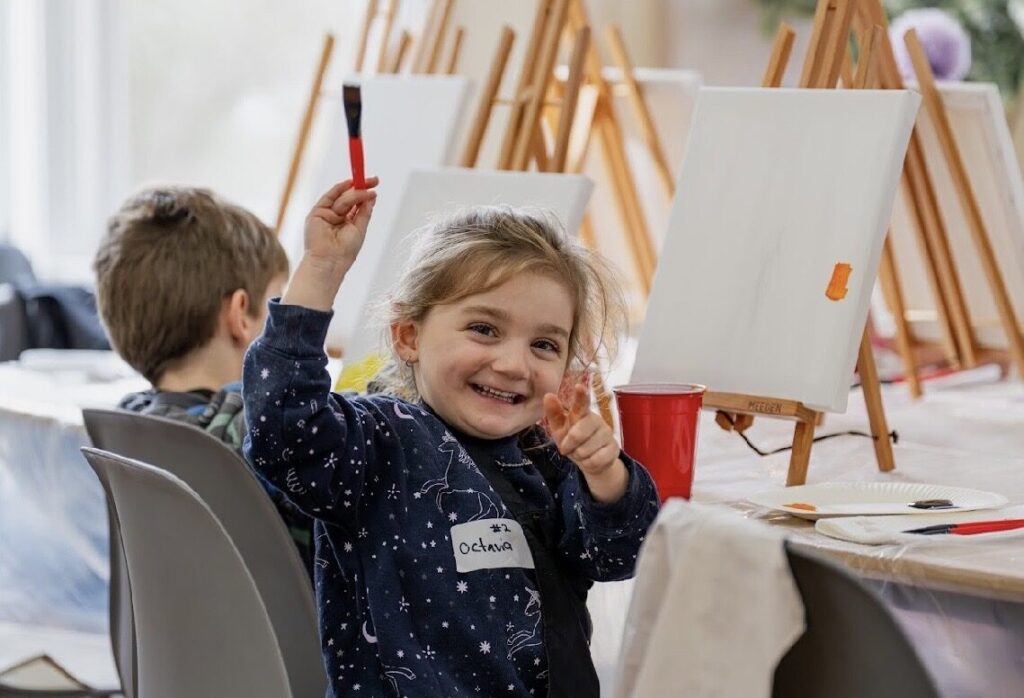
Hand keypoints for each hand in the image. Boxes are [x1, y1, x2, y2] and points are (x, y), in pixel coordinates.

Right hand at [303, 177, 378, 271]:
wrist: (330, 261)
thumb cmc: (345, 251)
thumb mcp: (359, 228)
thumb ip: (364, 212)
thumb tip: (371, 197)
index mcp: (346, 222)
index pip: (356, 203)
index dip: (365, 193)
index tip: (374, 184)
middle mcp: (336, 216)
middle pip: (349, 197)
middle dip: (361, 187)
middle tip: (374, 180)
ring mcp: (326, 214)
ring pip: (342, 198)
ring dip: (355, 193)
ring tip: (368, 191)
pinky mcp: (316, 213)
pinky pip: (329, 197)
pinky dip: (339, 189)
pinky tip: (350, 184)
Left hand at [543, 379, 628, 502]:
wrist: (592, 461)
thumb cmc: (573, 440)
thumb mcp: (560, 428)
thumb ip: (554, 413)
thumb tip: (548, 395)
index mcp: (582, 413)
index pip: (581, 403)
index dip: (581, 396)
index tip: (579, 387)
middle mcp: (596, 420)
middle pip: (578, 434)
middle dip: (569, 445)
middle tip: (568, 447)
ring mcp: (607, 434)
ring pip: (585, 450)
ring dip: (579, 455)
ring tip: (581, 452)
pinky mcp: (614, 448)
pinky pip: (595, 460)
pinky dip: (588, 463)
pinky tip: (591, 459)